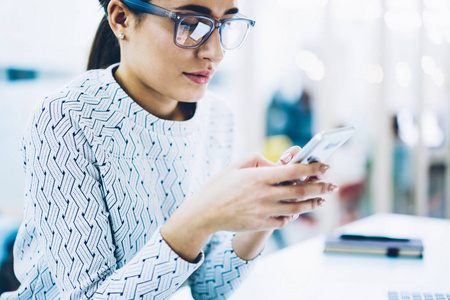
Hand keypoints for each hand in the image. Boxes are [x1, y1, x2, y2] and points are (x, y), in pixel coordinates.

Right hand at [183, 151, 336, 233]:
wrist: (204, 213)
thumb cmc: (219, 186)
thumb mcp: (236, 165)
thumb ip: (259, 160)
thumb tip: (278, 163)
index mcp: (259, 176)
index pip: (293, 171)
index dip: (313, 168)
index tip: (325, 165)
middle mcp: (264, 194)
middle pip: (301, 192)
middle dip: (320, 187)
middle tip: (332, 185)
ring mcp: (263, 211)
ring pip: (297, 208)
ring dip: (313, 203)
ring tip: (322, 199)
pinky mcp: (260, 224)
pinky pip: (284, 220)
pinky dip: (294, 215)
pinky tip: (299, 211)